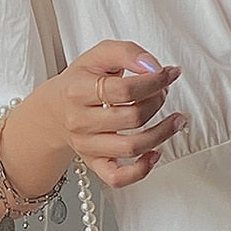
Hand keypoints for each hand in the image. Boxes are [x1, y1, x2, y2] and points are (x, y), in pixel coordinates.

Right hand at [39, 39, 186, 187]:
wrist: (55, 111)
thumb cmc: (81, 82)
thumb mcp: (99, 55)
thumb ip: (128, 53)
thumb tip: (153, 68)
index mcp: (78, 92)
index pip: (125, 90)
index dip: (155, 81)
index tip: (168, 73)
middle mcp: (79, 121)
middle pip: (132, 118)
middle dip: (157, 102)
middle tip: (163, 92)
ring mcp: (87, 146)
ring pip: (131, 147)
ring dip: (162, 133)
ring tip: (176, 120)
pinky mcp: (94, 163)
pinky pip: (117, 178)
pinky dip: (140, 170)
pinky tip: (154, 153)